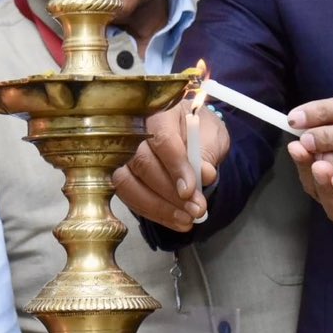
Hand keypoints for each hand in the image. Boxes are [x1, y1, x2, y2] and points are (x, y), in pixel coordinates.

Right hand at [112, 100, 228, 230]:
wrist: (191, 134)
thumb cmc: (200, 131)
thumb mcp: (211, 136)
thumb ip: (206, 153)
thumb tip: (205, 175)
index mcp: (160, 112)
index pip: (162, 139)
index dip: (175, 166)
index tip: (190, 190)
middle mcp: (133, 130)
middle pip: (143, 163)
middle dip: (170, 192)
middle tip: (196, 210)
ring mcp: (121, 154)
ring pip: (128, 183)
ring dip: (158, 207)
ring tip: (186, 219)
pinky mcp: (121, 175)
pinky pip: (129, 197)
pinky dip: (153, 213)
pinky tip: (175, 220)